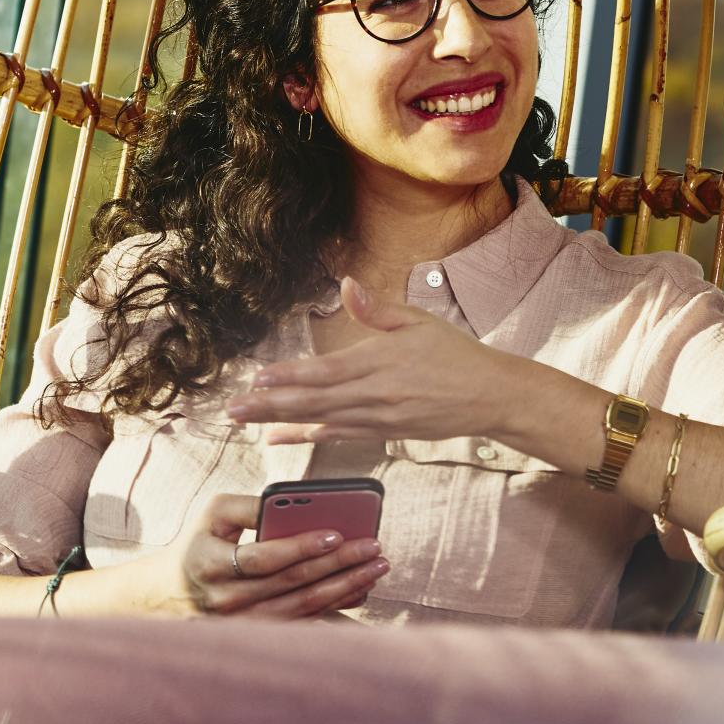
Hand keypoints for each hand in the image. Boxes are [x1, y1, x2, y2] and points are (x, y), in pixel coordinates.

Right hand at [98, 490, 385, 617]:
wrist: (171, 593)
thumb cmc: (201, 542)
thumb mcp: (213, 514)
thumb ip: (250, 506)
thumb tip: (293, 504)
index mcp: (211, 564)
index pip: (262, 558)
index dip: (300, 547)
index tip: (336, 534)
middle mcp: (227, 600)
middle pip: (292, 583)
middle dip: (338, 564)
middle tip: (374, 548)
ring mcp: (244, 623)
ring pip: (304, 606)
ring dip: (346, 587)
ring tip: (377, 567)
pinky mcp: (260, 634)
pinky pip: (306, 621)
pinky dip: (337, 606)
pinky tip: (361, 589)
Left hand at [224, 276, 539, 445]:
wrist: (490, 395)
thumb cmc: (455, 354)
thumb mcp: (418, 321)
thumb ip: (377, 309)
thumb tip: (347, 284)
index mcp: (380, 361)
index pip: (326, 371)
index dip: (289, 376)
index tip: (257, 377)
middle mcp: (375, 394)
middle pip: (314, 401)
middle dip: (270, 405)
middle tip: (233, 410)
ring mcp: (378, 418)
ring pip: (321, 422)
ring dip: (281, 422)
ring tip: (246, 423)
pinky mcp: (383, 433)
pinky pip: (338, 437)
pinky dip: (308, 438)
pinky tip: (280, 439)